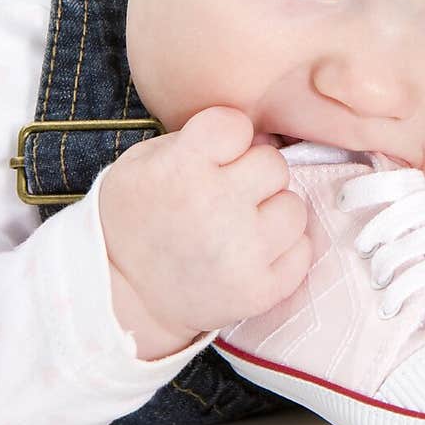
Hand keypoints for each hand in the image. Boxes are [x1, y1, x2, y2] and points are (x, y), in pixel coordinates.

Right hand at [99, 106, 312, 349]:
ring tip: (241, 227)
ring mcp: (242, 252)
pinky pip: (302, 251)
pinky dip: (283, 251)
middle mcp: (217, 207)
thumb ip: (196, 140)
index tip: (217, 155)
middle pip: (274, 164)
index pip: (236, 125)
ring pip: (294, 207)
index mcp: (182, 169)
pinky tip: (253, 253)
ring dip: (272, 214)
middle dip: (253, 176)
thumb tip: (260, 138)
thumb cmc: (134, 221)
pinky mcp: (260, 290)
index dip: (229, 137)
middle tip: (227, 196)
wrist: (123, 299)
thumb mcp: (140, 163)